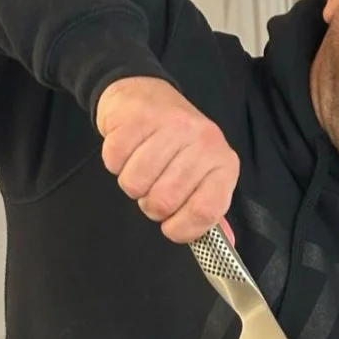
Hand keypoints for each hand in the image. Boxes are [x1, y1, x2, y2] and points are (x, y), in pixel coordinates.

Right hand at [96, 76, 238, 243]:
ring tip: (141, 165)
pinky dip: (115, 163)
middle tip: (154, 186)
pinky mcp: (136, 117)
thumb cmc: (176, 143)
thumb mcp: (202, 174)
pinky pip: (114, 162)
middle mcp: (203, 142)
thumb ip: (209, 210)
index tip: (171, 227)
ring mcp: (170, 126)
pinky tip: (128, 148)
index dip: (183, 229)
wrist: (145, 94)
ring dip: (132, 183)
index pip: (206, 212)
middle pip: (164, 202)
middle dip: (151, 204)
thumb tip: (224, 244)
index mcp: (223, 163)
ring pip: (135, 184)